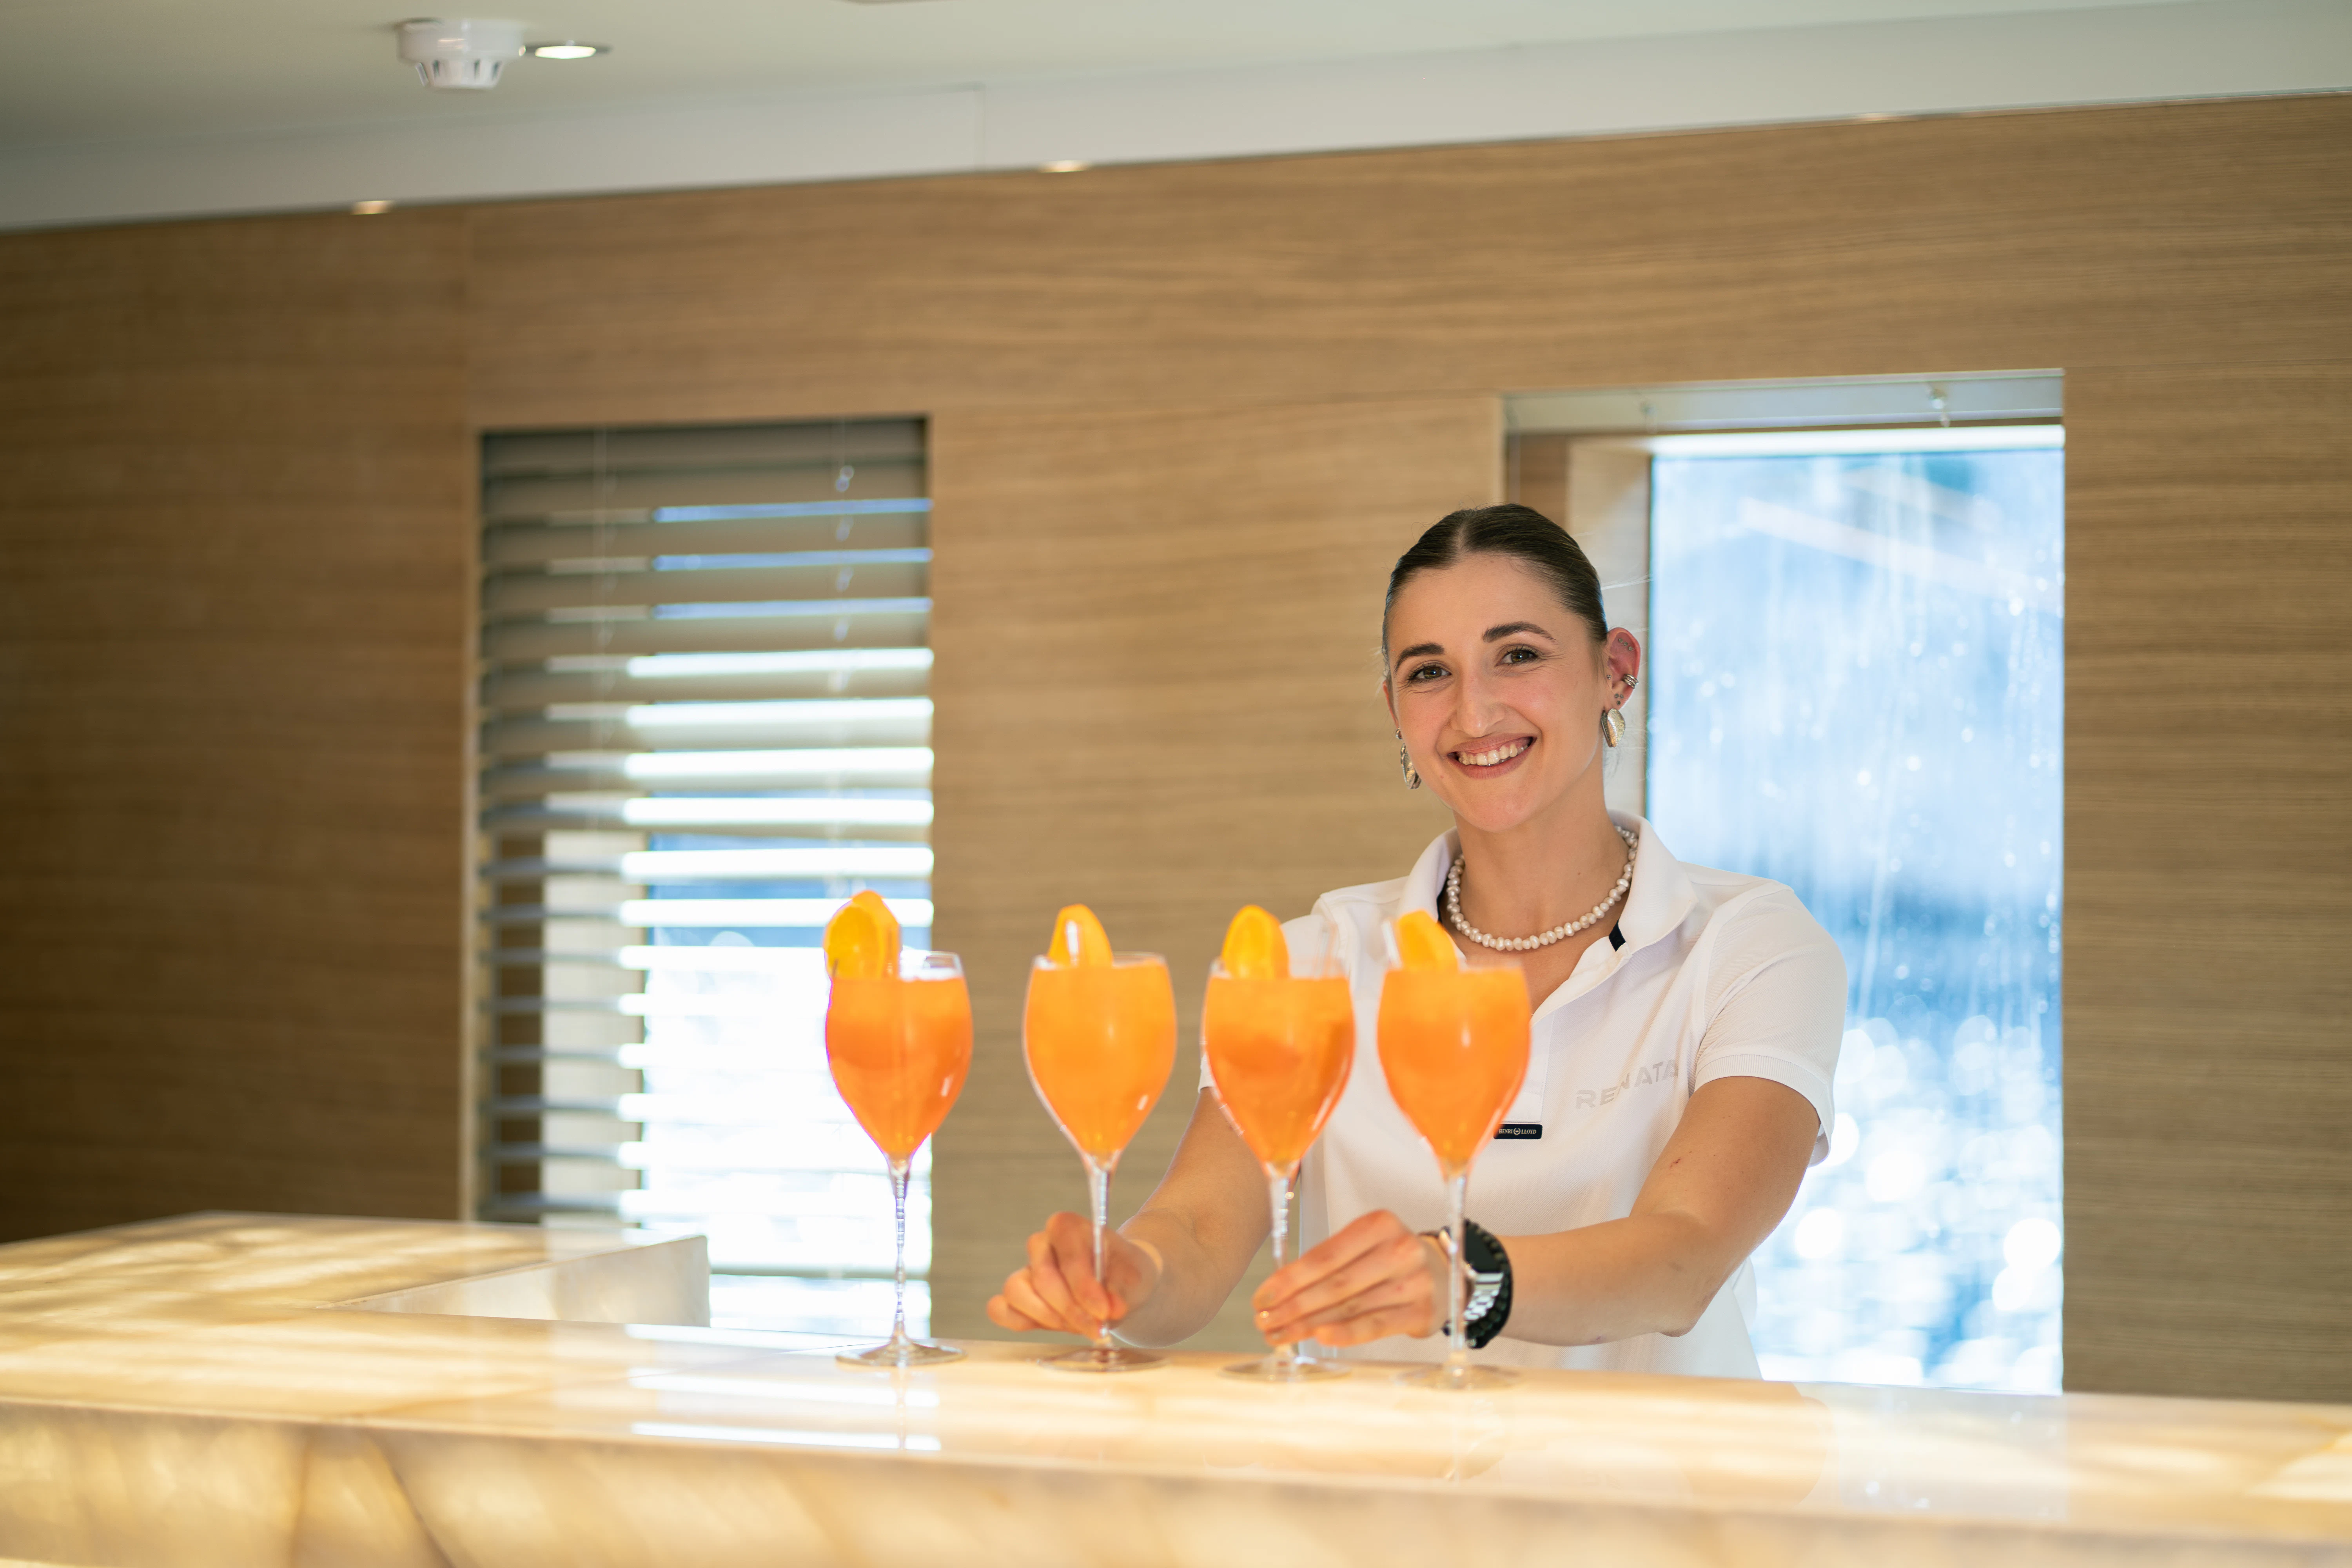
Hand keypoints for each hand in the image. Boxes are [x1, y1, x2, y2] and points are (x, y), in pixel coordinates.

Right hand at [985, 1211, 1162, 1337]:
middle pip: (1042, 1276)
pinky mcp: (1018, 1296)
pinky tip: (1052, 1327)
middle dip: (1070, 1309)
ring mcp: (1026, 1269)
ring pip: (1016, 1291)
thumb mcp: (1134, 1279)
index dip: (1083, 1284)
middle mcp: (1042, 1244)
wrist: (1120, 1287)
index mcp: (1069, 1227)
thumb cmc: (1125, 1275)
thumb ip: (1122, 1292)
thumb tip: (1109, 1309)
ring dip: (1048, 1317)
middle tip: (1096, 1328)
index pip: (1067, 1250)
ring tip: (1078, 1326)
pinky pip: (1000, 1309)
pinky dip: (1021, 1322)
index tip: (1104, 1311)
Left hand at [1251, 1210, 1448, 1348]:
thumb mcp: (1364, 1245)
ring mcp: (1413, 1283)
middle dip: (1293, 1305)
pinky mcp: (1420, 1313)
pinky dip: (1345, 1333)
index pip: (1325, 1255)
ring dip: (1309, 1324)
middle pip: (1335, 1283)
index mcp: (1379, 1225)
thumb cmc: (1391, 1260)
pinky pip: (1375, 1326)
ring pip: (1350, 1307)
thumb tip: (1279, 1289)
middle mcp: (1399, 1250)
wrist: (1443, 1275)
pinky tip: (1318, 1338)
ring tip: (1281, 1334)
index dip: (1289, 1278)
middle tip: (1264, 1321)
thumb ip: (1329, 1261)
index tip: (1262, 1297)